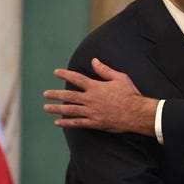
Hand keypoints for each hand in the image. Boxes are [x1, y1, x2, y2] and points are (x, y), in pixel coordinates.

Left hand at [42, 58, 157, 134]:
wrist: (137, 113)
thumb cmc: (130, 94)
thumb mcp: (119, 78)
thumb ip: (104, 70)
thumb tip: (94, 61)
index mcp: (96, 87)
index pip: (76, 79)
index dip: (65, 75)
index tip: (56, 73)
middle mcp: (91, 99)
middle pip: (69, 96)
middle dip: (55, 94)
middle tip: (45, 94)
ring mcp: (91, 112)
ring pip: (70, 110)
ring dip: (56, 109)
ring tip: (46, 107)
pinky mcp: (95, 123)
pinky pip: (77, 123)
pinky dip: (67, 123)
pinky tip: (58, 122)